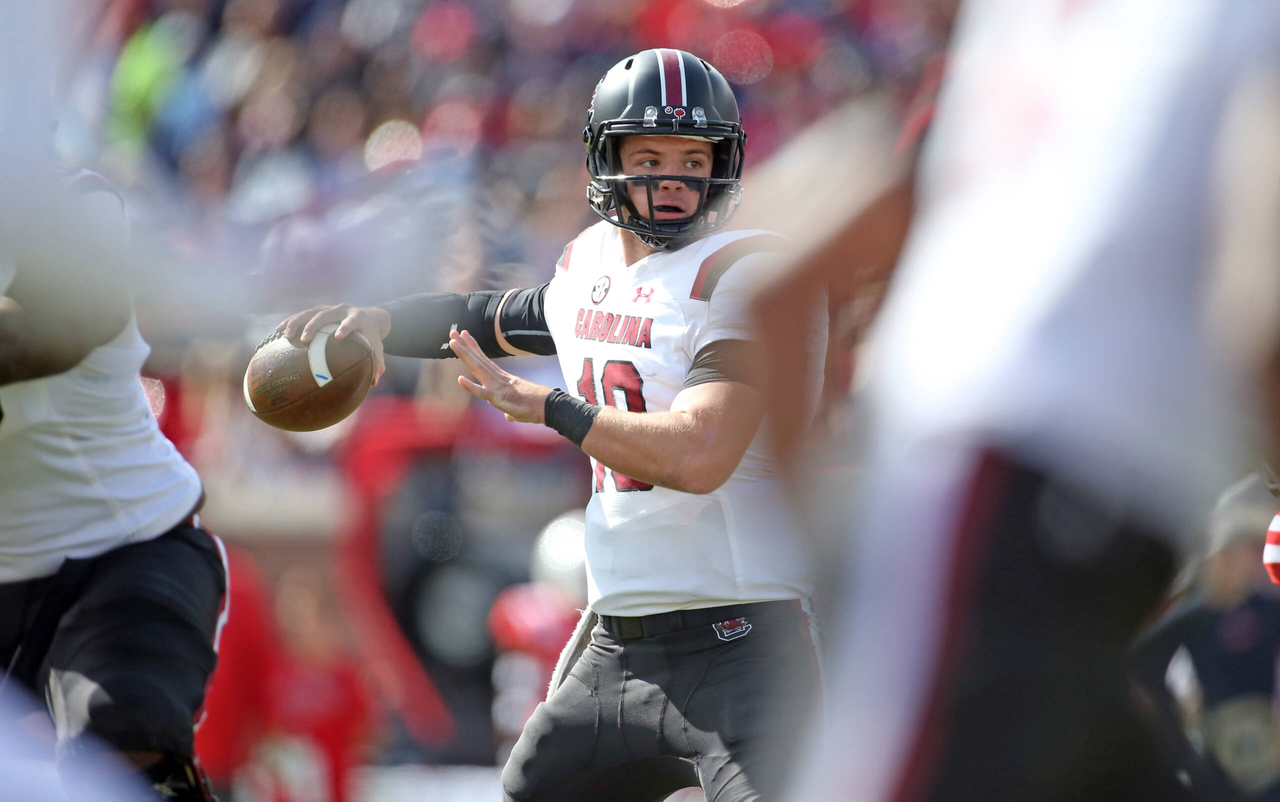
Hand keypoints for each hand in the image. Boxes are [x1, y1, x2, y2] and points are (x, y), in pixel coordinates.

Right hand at [276, 304, 390, 384]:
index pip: (351, 321)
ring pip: (310, 312)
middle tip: (305, 339)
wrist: (369, 316)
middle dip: (314, 326)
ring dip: (296, 322)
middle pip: (325, 315)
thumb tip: (375, 382)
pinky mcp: (319, 310)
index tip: (339, 336)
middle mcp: (341, 310)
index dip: (346, 327)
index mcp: (357, 317)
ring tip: (285, 336)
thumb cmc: (371, 336)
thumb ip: (377, 363)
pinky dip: (290, 321)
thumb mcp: (376, 347)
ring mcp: (328, 309)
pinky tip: (277, 332)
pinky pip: (302, 315)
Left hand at [448, 329, 549, 422]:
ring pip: (477, 368)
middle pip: (477, 359)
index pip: (484, 360)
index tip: (465, 335)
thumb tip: (508, 416)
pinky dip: (471, 387)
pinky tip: (460, 379)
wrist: (546, 406)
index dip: (473, 348)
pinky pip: (483, 392)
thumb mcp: (516, 408)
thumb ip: (509, 410)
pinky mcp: (498, 398)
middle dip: (464, 346)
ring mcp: (497, 386)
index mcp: (500, 378)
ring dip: (465, 355)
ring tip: (453, 343)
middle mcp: (497, 379)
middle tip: (453, 333)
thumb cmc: (533, 406)